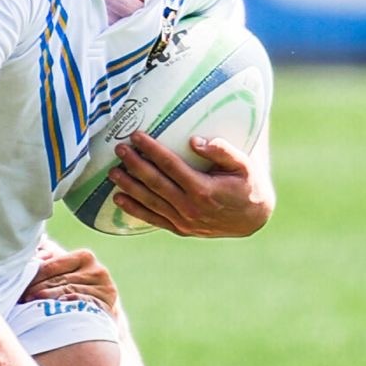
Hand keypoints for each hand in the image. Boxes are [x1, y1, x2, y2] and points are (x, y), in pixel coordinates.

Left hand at [19, 244, 120, 318]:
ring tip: (30, 306)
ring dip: (47, 300)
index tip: (18, 284)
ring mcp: (103, 288)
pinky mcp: (105, 304)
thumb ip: (51, 259)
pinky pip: (82, 303)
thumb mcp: (67, 271)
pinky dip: (68, 305)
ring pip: (66, 292)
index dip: (32, 275)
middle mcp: (97, 270)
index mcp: (84, 257)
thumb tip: (32, 246)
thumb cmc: (77, 288)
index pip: (51, 266)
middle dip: (36, 289)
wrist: (101, 311)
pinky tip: (56, 309)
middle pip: (58, 280)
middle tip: (21, 298)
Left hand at [108, 130, 275, 238]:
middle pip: (155, 183)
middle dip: (134, 164)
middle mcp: (190, 207)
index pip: (170, 165)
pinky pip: (153, 219)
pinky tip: (119, 198)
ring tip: (113, 172)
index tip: (137, 136)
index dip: (152, 150)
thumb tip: (195, 141)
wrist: (252, 220)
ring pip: (150, 201)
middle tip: (119, 149)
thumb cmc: (248, 186)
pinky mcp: (180, 229)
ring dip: (129, 186)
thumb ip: (223, 152)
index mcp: (203, 189)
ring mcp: (183, 221)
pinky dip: (134, 209)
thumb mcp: (244, 166)